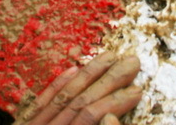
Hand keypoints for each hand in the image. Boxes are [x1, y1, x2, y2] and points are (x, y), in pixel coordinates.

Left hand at [15, 52, 141, 124]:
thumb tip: (110, 118)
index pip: (90, 117)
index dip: (116, 102)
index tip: (137, 90)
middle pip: (79, 101)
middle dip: (108, 81)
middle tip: (131, 63)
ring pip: (62, 96)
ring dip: (88, 75)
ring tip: (109, 57)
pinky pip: (39, 102)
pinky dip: (57, 85)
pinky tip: (73, 69)